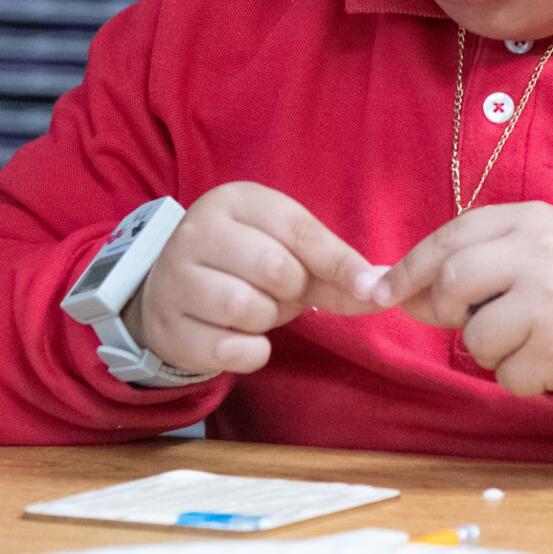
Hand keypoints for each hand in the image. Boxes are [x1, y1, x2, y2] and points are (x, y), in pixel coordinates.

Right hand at [125, 183, 381, 376]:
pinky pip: (230, 349)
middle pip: (275, 269)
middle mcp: (197, 231)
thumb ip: (335, 269)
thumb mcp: (287, 252)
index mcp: (234, 201)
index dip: (340, 263)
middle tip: (282, 294)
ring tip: (256, 310)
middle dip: (293, 292)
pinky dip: (251, 352)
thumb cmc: (243, 267)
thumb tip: (383, 288)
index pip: (299, 229)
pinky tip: (241, 339)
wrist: (172, 294)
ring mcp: (175, 279)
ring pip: (245, 307)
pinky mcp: (169, 326)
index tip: (371, 288)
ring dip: (267, 320)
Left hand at [372, 202, 552, 396]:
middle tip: (475, 319)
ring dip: (491, 351)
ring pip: (475, 338)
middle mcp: (539, 255)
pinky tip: (551, 359)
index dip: (409, 268)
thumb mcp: (536, 252)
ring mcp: (549, 303)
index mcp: (531, 220)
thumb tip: (395, 292)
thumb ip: (473, 262)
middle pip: (453, 282)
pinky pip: (507, 376)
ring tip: (531, 338)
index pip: (451, 237)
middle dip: (449, 310)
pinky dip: (521, 377)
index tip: (379, 291)